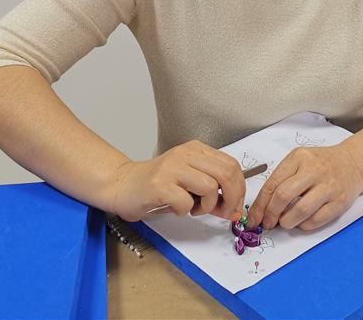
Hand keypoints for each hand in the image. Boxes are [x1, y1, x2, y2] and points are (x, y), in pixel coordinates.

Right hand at [109, 140, 246, 222]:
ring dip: (206, 206)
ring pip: (209, 187)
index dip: (239, 188)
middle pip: (226, 173)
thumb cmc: (158, 186)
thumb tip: (234, 209)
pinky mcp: (159, 185)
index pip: (231, 165)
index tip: (235, 205)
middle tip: (222, 212)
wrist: (123, 185)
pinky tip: (175, 208)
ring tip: (192, 208)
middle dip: (231, 198)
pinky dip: (185, 211)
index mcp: (196, 150)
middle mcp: (185, 154)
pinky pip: (186, 202)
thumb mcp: (189, 183)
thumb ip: (213, 192)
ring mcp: (172, 168)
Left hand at [245, 144, 362, 231]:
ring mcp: (329, 186)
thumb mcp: (299, 161)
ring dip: (287, 222)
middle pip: (283, 196)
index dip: (260, 205)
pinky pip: (316, 220)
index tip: (253, 218)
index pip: (273, 183)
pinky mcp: (340, 201)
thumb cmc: (321, 163)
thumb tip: (262, 208)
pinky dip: (304, 225)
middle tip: (268, 223)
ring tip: (285, 222)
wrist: (352, 163)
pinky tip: (302, 221)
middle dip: (270, 214)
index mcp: (299, 158)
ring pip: (300, 210)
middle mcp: (314, 170)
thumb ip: (282, 179)